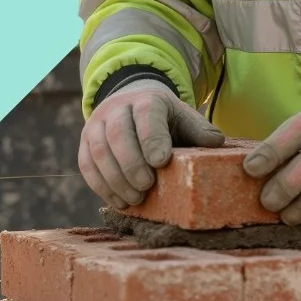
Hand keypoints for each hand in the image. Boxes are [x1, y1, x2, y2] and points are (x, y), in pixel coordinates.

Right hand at [78, 78, 224, 206]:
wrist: (131, 103)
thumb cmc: (163, 118)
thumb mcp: (183, 117)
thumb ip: (198, 130)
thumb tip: (216, 144)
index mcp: (147, 99)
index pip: (147, 115)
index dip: (152, 139)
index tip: (161, 162)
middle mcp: (118, 108)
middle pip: (118, 134)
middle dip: (132, 163)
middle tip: (146, 187)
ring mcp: (97, 124)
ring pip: (99, 151)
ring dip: (115, 179)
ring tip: (135, 199)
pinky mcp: (85, 142)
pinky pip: (87, 165)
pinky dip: (101, 186)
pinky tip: (119, 201)